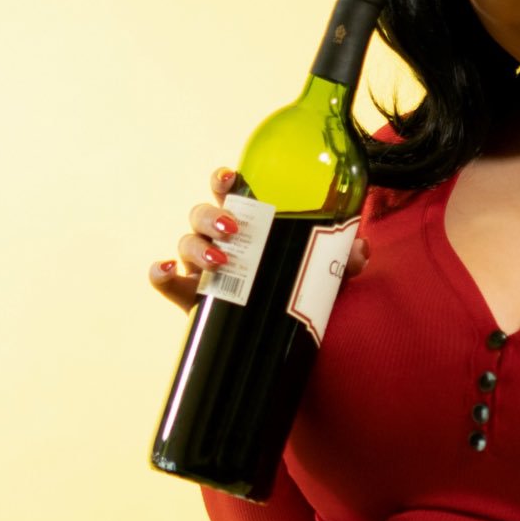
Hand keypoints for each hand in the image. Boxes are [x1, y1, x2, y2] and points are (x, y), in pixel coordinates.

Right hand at [148, 166, 371, 314]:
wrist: (279, 341)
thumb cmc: (296, 295)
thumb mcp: (323, 279)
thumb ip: (341, 263)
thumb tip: (359, 249)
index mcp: (248, 226)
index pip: (229, 193)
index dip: (224, 181)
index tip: (232, 179)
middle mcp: (220, 242)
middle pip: (201, 215)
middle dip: (211, 216)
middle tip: (233, 229)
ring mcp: (202, 270)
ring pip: (185, 244)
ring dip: (196, 247)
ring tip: (221, 263)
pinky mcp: (191, 299)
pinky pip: (165, 282)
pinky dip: (160, 274)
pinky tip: (167, 271)